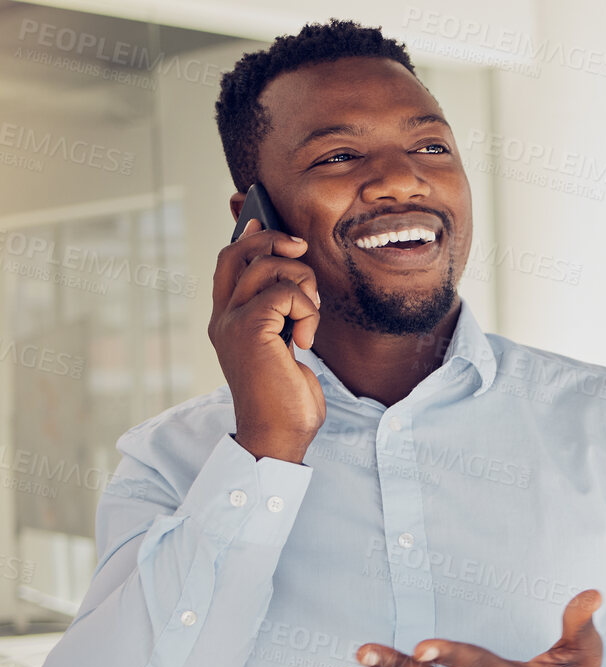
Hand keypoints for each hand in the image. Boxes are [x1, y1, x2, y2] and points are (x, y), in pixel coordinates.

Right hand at [209, 218, 324, 462]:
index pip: (229, 260)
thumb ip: (282, 312)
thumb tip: (293, 275)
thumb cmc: (287, 396)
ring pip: (271, 268)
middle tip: (303, 257)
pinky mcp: (250, 328)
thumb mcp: (285, 345)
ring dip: (305, 287)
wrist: (279, 433)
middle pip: (242, 251)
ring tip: (309, 320)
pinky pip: (287, 293)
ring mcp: (232, 321)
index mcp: (227, 318)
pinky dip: (308, 312)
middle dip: (278, 244)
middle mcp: (222, 315)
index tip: (265, 220)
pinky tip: (306, 341)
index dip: (248, 235)